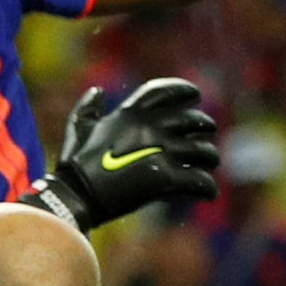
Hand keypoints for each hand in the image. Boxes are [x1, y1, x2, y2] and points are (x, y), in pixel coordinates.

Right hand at [40, 78, 219, 232]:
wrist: (77, 196)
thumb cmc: (74, 165)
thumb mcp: (77, 128)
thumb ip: (88, 107)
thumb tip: (97, 91)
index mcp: (130, 113)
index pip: (164, 92)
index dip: (183, 90)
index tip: (195, 94)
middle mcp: (149, 127)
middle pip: (191, 120)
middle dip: (204, 124)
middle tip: (209, 130)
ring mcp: (159, 151)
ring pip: (201, 150)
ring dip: (209, 156)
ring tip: (210, 162)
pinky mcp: (165, 177)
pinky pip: (198, 180)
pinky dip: (206, 187)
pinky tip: (209, 192)